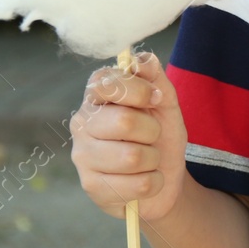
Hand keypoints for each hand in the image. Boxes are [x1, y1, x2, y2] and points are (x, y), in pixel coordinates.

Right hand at [70, 51, 186, 222]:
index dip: (138, 91)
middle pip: (124, 122)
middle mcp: (82, 124)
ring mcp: (83, 157)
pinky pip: (137, 184)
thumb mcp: (164, 102)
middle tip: (152, 136)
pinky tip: (145, 180)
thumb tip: (141, 60)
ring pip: (131, 157)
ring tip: (148, 159)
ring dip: (153, 159)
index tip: (155, 99)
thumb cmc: (160, 136)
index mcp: (96, 97)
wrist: (166, 178)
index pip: (106, 83)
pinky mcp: (92, 187)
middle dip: (152, 130)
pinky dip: (153, 182)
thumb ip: (154, 76)